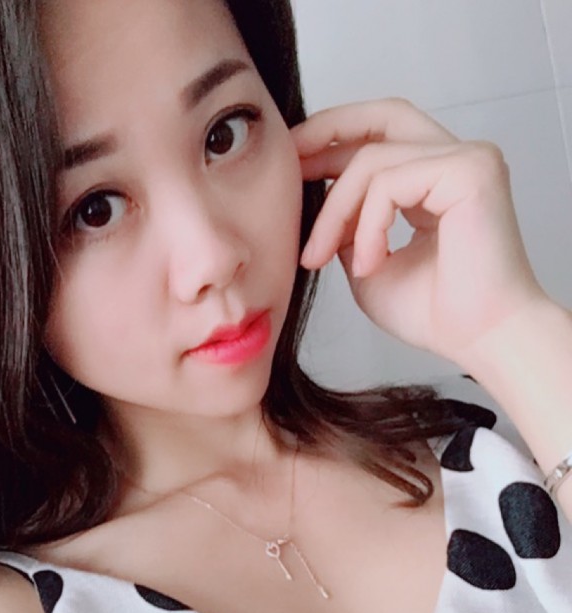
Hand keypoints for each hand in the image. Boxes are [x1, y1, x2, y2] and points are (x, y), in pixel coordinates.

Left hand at [292, 98, 548, 367]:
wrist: (478, 341)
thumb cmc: (433, 312)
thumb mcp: (367, 261)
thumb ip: (347, 226)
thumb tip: (316, 200)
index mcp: (434, 180)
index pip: (379, 139)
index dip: (330, 143)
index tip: (290, 165)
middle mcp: (454, 161)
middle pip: (383, 116)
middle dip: (328, 130)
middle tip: (288, 160)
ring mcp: (466, 160)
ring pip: (371, 160)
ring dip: (334, 212)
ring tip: (320, 257)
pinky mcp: (471, 170)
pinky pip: (389, 183)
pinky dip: (367, 225)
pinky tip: (368, 264)